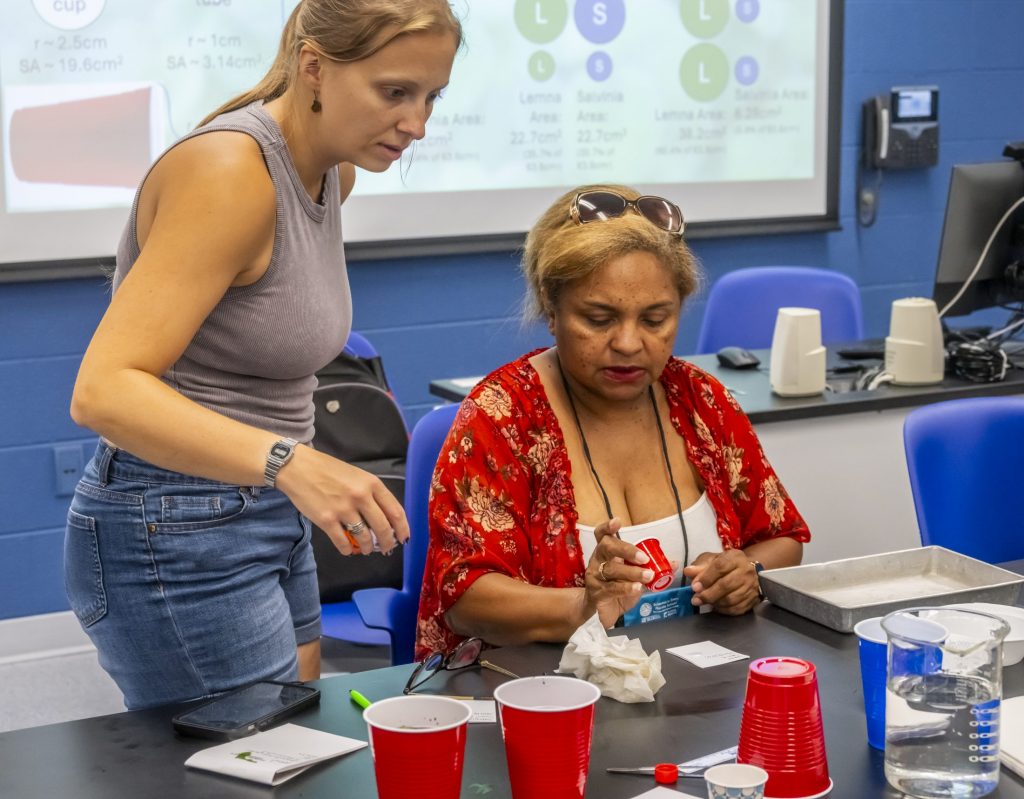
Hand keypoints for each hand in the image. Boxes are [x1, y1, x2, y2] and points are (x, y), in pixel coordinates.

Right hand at [276, 445, 408, 555]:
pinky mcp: (326, 520)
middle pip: (383, 528)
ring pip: (365, 538)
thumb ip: (372, 494)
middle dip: (388, 543)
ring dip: (368, 548)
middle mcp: (361, 496)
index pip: (396, 511)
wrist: (298, 467)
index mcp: (372, 484)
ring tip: (366, 549)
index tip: (404, 538)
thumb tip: (385, 518)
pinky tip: (348, 549)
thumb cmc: (329, 470)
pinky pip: (343, 543)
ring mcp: (343, 509)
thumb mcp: (357, 476)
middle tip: (386, 548)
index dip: (403, 529)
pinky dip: (348, 550)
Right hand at [581, 519, 650, 627]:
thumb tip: (673, 563)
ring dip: (632, 572)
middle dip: (626, 550)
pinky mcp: (597, 593)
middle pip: (607, 547)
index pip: (602, 535)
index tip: (618, 521)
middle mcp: (598, 561)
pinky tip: (637, 588)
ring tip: (648, 576)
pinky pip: (611, 588)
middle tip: (644, 558)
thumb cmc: (619, 590)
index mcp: (606, 553)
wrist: (604, 614)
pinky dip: (626, 587)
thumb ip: (651, 569)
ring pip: (611, 569)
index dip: (608, 527)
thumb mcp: (636, 577)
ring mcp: (595, 577)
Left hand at [683, 549, 760, 614]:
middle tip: (695, 599)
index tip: (694, 587)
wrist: (746, 572)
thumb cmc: (725, 565)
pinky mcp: (753, 600)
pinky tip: (715, 607)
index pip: (720, 567)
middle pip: (726, 585)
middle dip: (708, 594)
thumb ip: (699, 566)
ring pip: (731, 599)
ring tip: (703, 602)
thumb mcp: (711, 560)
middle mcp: (746, 571)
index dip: (706, 578)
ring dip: (714, 603)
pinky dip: (723, 610)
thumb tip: (688, 571)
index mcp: (735, 557)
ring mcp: (751, 586)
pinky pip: (736, 609)